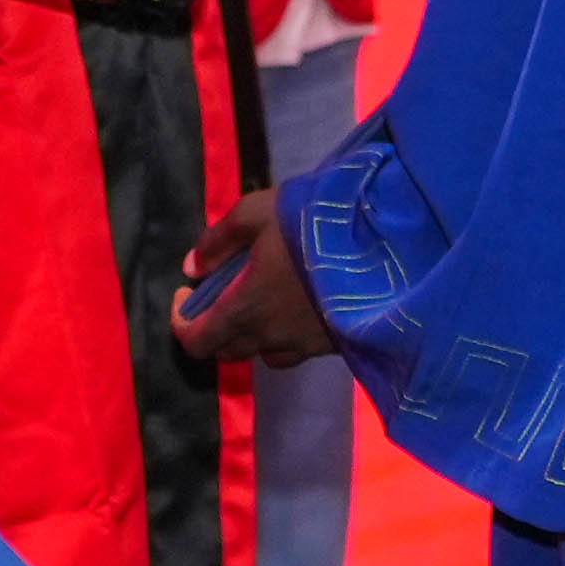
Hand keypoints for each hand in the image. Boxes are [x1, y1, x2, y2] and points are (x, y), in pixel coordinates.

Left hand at [172, 189, 336, 364]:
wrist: (384, 245)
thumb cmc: (311, 225)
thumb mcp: (256, 212)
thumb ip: (218, 240)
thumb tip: (191, 267)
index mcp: (244, 309)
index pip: (197, 341)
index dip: (181, 323)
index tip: (186, 294)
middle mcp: (270, 337)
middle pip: (227, 351)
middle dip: (215, 327)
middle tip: (224, 293)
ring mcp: (304, 345)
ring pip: (263, 353)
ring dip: (252, 334)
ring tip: (263, 302)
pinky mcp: (333, 343)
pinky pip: (297, 350)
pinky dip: (286, 336)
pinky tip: (298, 307)